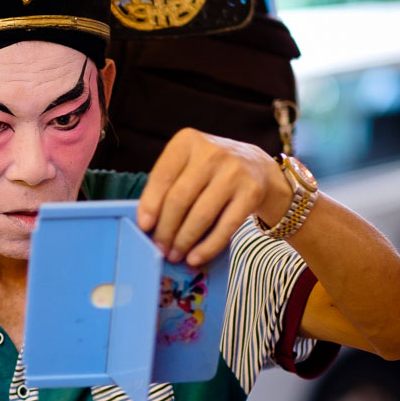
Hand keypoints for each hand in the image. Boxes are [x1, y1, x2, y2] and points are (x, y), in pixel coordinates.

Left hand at [137, 128, 285, 265]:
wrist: (256, 166)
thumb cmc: (209, 170)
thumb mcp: (186, 164)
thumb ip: (166, 186)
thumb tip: (147, 225)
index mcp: (187, 142)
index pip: (163, 176)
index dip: (150, 204)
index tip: (144, 227)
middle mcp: (211, 153)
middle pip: (180, 199)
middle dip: (166, 229)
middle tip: (159, 248)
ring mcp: (234, 172)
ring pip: (201, 215)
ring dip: (184, 241)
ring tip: (174, 256)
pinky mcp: (251, 192)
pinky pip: (225, 226)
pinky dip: (208, 247)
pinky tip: (195, 258)